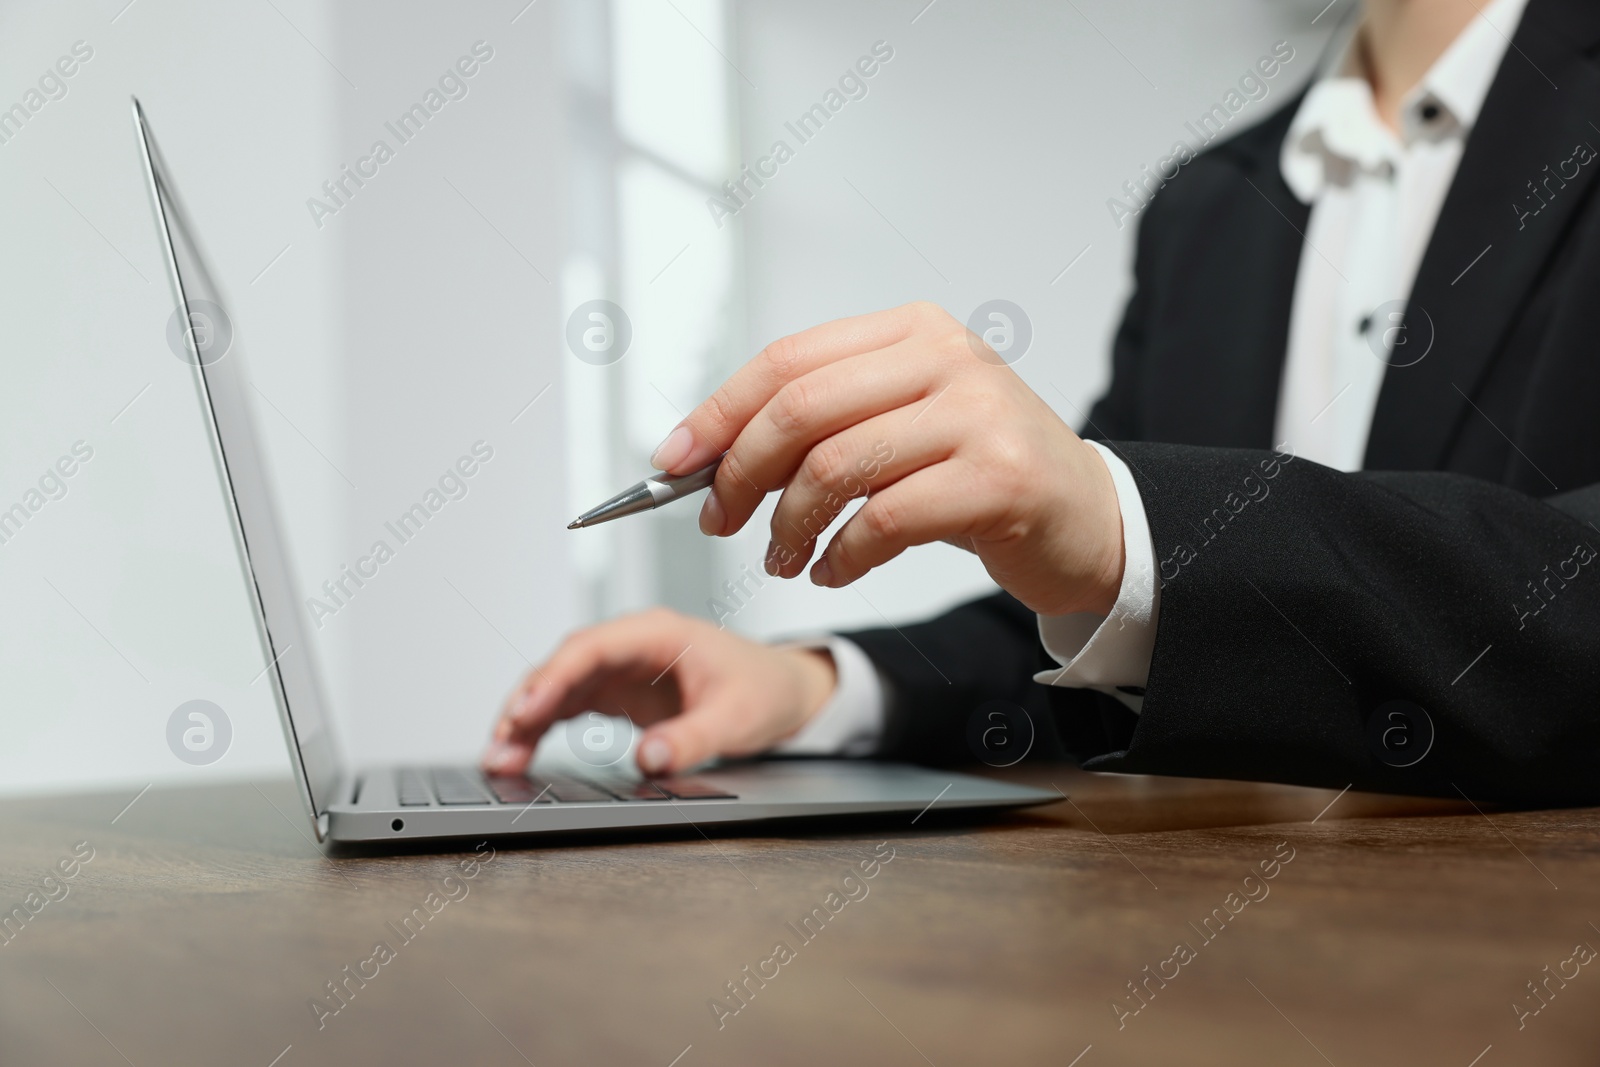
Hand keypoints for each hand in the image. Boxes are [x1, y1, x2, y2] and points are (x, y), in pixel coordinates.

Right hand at [481, 609, 837, 776]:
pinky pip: (566, 705)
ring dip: (525, 719)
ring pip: (556, 686)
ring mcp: (619, 667)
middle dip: (526, 704)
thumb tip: (647, 758)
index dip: (553, 678)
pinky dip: (540, 728)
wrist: (784, 691)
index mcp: (657, 633)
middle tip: (500, 747)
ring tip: (499, 760)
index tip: (526, 711)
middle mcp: (630, 645)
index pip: (590, 647)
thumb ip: (692, 738)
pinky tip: (519, 754)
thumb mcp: (737, 718)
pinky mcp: (616, 692)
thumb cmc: (764, 690)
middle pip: (562, 666)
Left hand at [649, 302, 1124, 616]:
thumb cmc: (979, 473)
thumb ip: (824, 424)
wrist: (1088, 516)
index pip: (788, 361)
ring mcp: (980, 415)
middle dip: (740, 473)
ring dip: (788, 526)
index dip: (719, 412)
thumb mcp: (901, 424)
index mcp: (912, 331)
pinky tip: (832, 570)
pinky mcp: (1001, 479)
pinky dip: (842, 556)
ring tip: (781, 558)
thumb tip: (709, 454)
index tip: (673, 461)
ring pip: (837, 467)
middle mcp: (947, 358)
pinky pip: (886, 520)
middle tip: (719, 520)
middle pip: (802, 409)